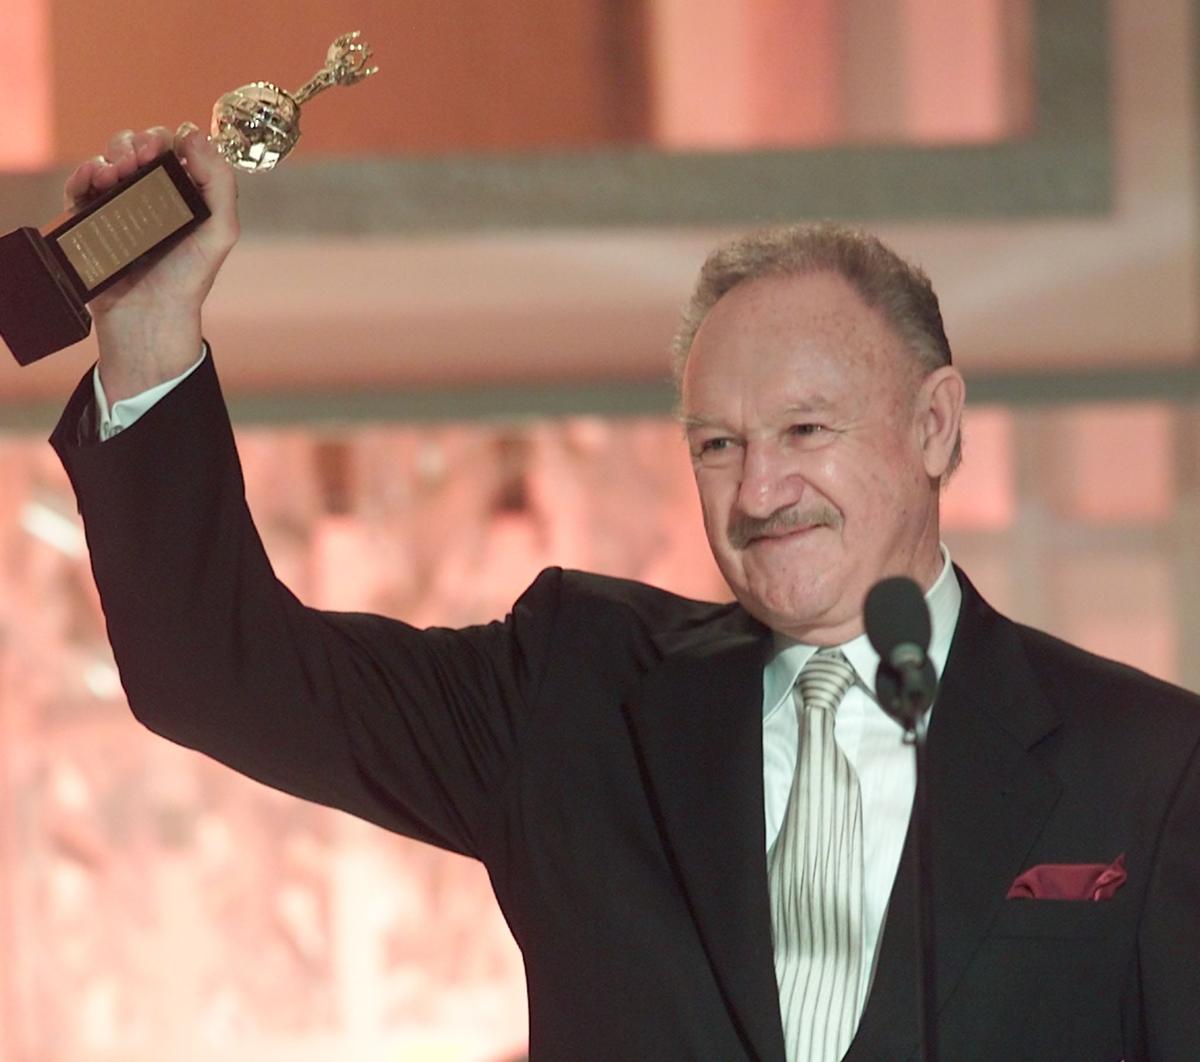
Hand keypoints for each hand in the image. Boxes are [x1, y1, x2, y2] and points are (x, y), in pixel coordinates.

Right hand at [64, 124, 239, 402]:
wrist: (152, 315)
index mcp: (183, 194)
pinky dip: (85, 173)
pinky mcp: (92, 219)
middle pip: (138, 148)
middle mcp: (152, 196)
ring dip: (112, 155)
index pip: (173, 150)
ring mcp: (120, 205)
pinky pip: (82, 185)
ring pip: (110, 160)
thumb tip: (194, 133)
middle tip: (140, 159)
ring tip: (118, 172)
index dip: (167, 140)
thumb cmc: (190, 277)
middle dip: (137, 143)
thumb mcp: (220, 230)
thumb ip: (219, 181)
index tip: (164, 149)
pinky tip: (96, 177)